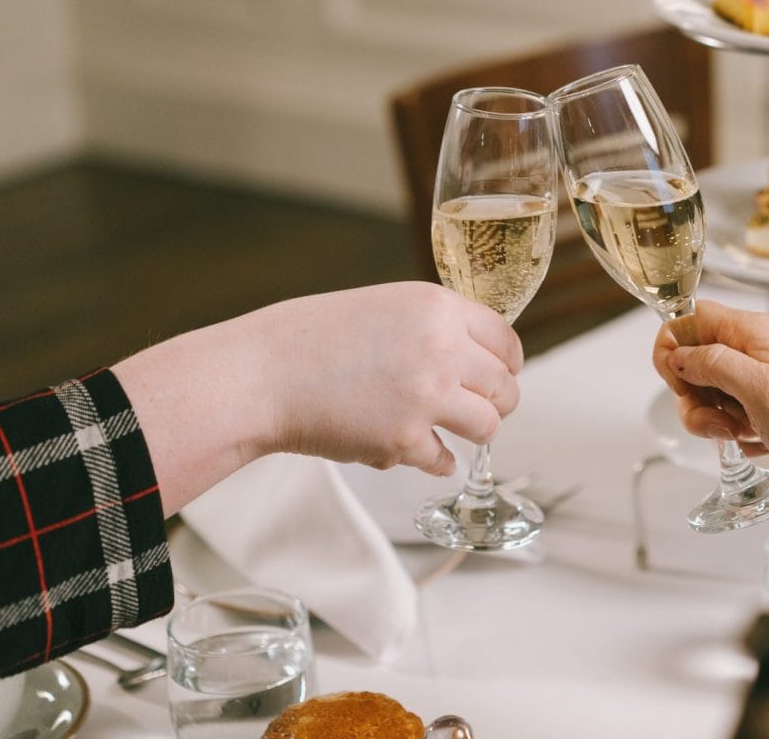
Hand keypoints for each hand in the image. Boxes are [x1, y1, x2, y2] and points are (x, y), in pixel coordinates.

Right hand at [117, 281, 521, 514]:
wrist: (260, 374)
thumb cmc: (310, 339)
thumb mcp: (383, 308)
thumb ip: (432, 327)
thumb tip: (474, 358)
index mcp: (437, 307)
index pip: (505, 339)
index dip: (508, 363)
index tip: (502, 375)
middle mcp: (442, 349)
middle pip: (505, 386)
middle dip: (498, 402)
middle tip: (481, 410)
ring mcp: (427, 396)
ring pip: (488, 426)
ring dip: (474, 433)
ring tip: (452, 431)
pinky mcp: (404, 439)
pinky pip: (445, 460)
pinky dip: (435, 460)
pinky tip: (421, 452)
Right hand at [652, 300, 768, 541]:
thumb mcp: (760, 389)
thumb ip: (714, 362)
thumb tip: (678, 353)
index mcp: (760, 332)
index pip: (695, 316)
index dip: (675, 345)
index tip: (676, 379)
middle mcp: (762, 350)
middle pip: (697, 356)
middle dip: (693, 392)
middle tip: (715, 417)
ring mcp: (766, 380)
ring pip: (710, 388)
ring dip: (711, 416)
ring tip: (738, 433)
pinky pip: (729, 412)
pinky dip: (730, 429)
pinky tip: (753, 441)